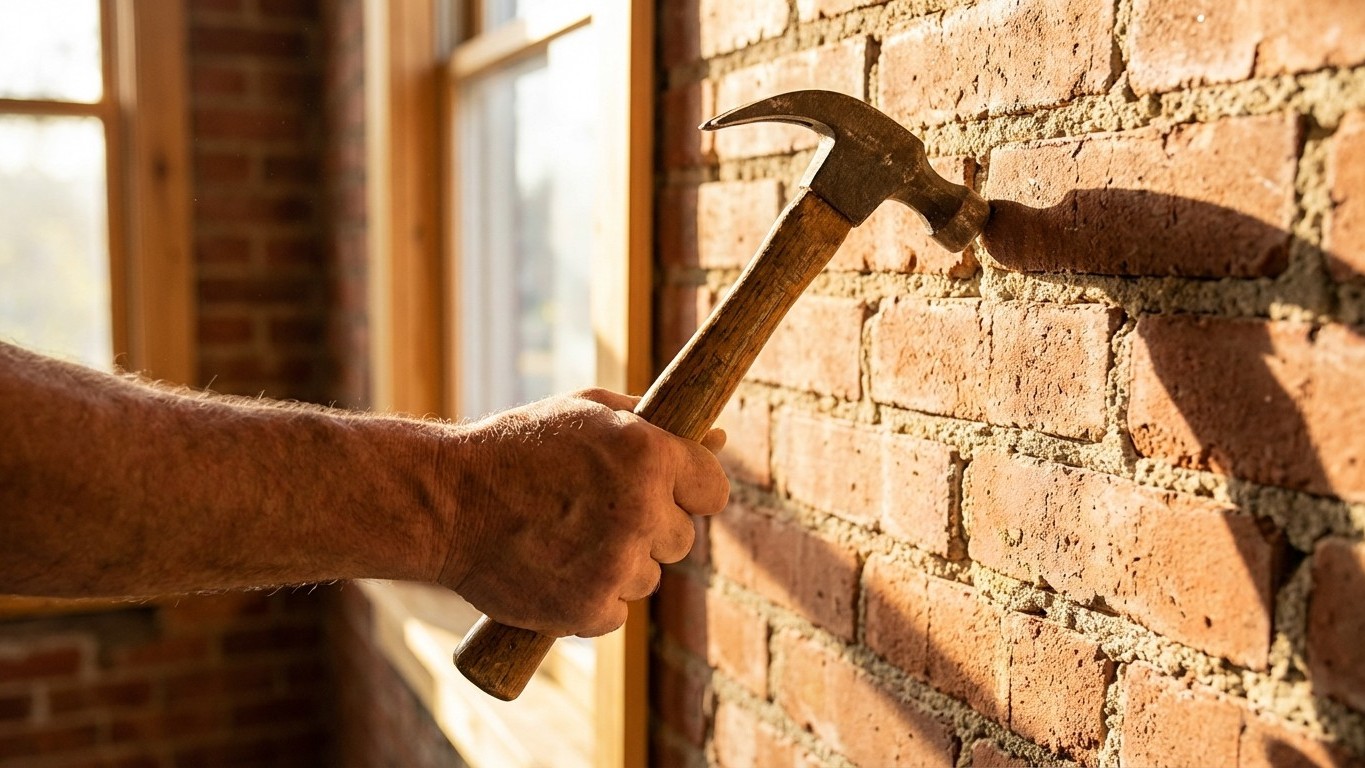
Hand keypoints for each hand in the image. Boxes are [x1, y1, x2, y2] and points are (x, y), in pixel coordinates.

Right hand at [438, 389, 728, 637]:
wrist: (446, 501)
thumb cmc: (517, 447)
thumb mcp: (585, 413)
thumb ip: (653, 424)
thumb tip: (720, 438)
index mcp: (649, 456)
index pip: (714, 490)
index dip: (689, 491)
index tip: (666, 492)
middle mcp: (641, 512)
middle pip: (681, 539)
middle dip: (649, 528)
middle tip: (596, 511)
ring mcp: (616, 566)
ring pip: (648, 578)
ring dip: (619, 565)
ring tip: (565, 537)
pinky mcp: (589, 611)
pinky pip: (616, 612)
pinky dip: (590, 599)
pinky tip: (555, 568)